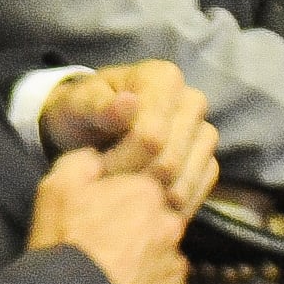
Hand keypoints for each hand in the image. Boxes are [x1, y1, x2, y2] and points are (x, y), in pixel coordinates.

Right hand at [27, 148, 189, 283]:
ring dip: (145, 267)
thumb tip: (98, 156)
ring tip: (114, 281)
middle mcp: (171, 225)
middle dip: (139, 236)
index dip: (122, 207)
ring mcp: (176, 265)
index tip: (103, 222)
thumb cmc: (65, 245)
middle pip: (158, 226)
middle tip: (108, 254)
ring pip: (164, 260)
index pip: (145, 192)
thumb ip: (83, 162)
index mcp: (147, 193)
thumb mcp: (58, 188)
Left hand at [41, 62, 218, 213]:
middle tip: (105, 184)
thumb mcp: (78, 106)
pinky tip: (141, 201)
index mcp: (165, 79)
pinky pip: (196, 191)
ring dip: (148, 197)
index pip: (151, 138)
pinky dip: (166, 205)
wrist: (89, 129)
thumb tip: (128, 104)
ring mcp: (203, 132)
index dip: (120, 161)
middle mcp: (192, 102)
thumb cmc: (81, 113)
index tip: (95, 167)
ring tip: (119, 189)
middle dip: (132, 180)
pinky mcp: (206, 160)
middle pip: (169, 163)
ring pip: (184, 182)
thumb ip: (98, 106)